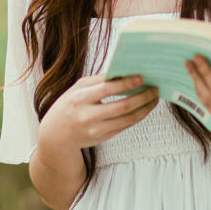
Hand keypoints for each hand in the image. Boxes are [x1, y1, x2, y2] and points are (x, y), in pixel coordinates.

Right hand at [38, 74, 158, 152]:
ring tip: (154, 99)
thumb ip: (98, 80)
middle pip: (122, 107)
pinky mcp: (102, 138)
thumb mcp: (77, 88)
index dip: (126, 83)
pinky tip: (144, 108)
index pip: (107, 89)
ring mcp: (96, 130)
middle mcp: (87, 116)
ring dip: (144, 109)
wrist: (55, 135)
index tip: (142, 78)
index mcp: (80, 99)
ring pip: (128, 119)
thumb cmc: (69, 105)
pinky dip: (137, 116)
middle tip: (154, 89)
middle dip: (142, 97)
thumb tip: (123, 71)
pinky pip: (125, 126)